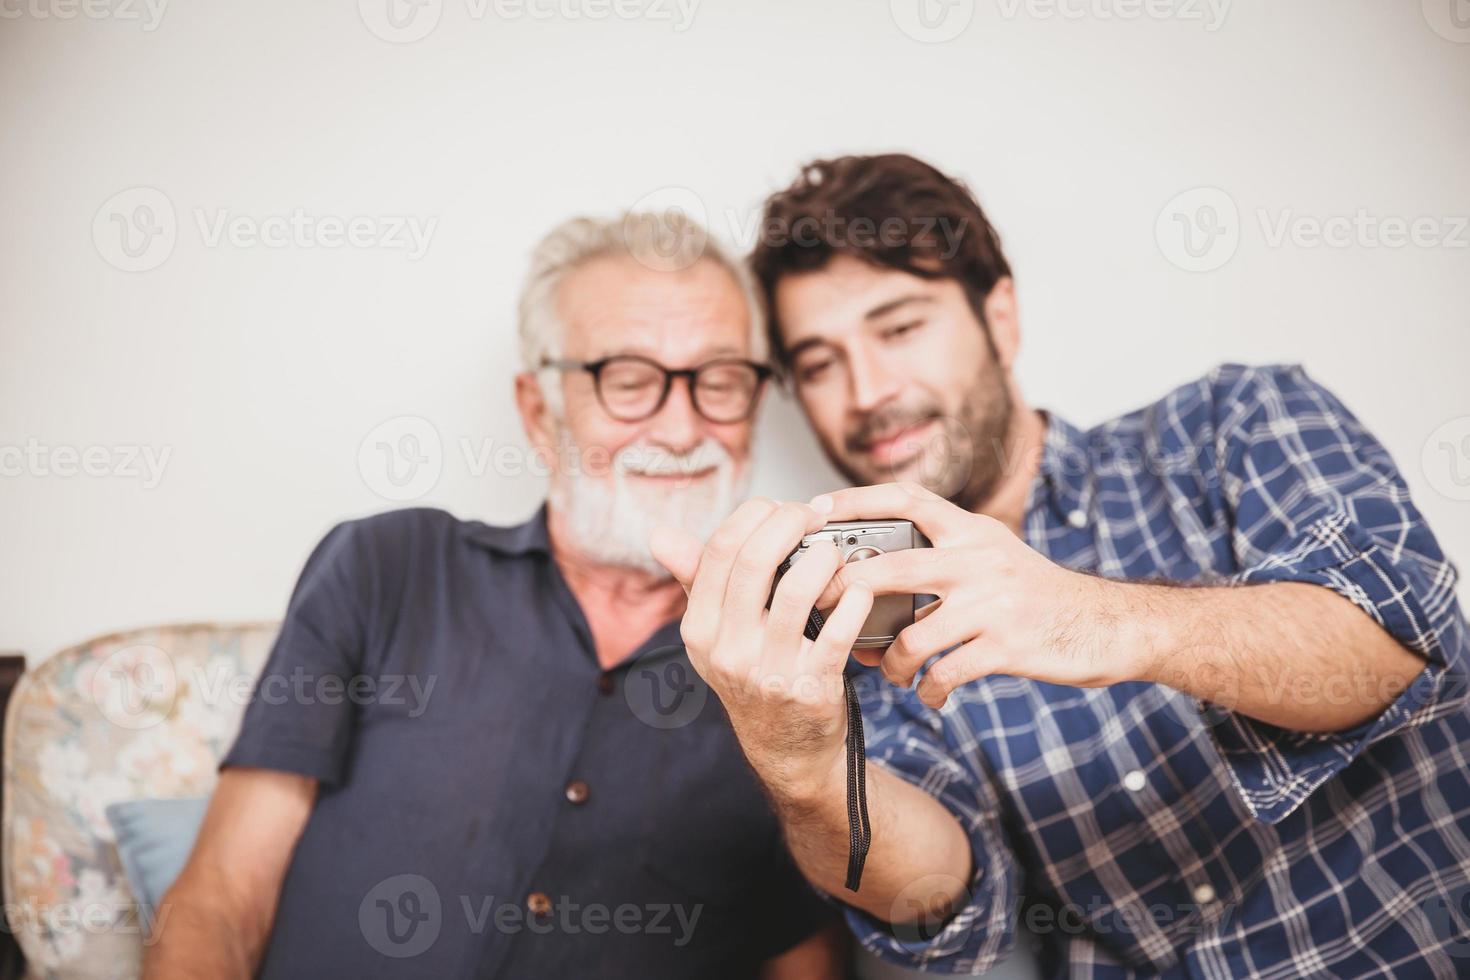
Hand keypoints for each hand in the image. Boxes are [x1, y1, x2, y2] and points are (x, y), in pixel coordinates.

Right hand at [650, 498, 876, 801]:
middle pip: (754, 561)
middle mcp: (728, 650)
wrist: (786, 750)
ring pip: (797, 590)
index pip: (720, 550)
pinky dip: (854, 600)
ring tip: (832, 551)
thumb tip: (658, 534)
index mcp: (699, 628)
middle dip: (789, 522)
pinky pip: (838, 631)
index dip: (755, 515)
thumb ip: (694, 579)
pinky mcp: (811, 687)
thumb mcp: (715, 634)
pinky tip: (858, 590)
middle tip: (812, 513)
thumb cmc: (753, 675)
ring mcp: (769, 671)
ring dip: (823, 558)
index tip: (780, 506)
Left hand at [811, 482, 1147, 707]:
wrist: (1109, 625)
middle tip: (821, 610)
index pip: (907, 498)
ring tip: (892, 675)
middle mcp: (980, 559)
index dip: (857, 499)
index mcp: (973, 531)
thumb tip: (872, 573)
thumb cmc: (1037, 595)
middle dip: (846, 592)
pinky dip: (930, 690)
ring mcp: (993, 604)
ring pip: (912, 637)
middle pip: (892, 567)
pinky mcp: (1007, 647)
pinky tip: (932, 694)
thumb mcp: (994, 554)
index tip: (815, 509)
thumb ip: (944, 554)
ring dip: (890, 665)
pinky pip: (946, 674)